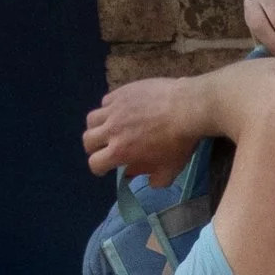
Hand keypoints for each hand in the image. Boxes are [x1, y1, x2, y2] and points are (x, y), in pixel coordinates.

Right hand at [83, 80, 202, 180]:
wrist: (187, 108)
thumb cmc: (180, 142)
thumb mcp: (171, 169)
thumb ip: (156, 179)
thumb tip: (146, 181)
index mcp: (120, 151)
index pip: (95, 163)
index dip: (98, 168)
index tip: (105, 168)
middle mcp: (111, 129)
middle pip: (87, 140)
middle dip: (93, 148)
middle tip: (104, 149)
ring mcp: (114, 108)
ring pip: (92, 119)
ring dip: (97, 127)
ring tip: (108, 129)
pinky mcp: (121, 92)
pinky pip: (106, 101)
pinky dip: (109, 109)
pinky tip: (121, 111)